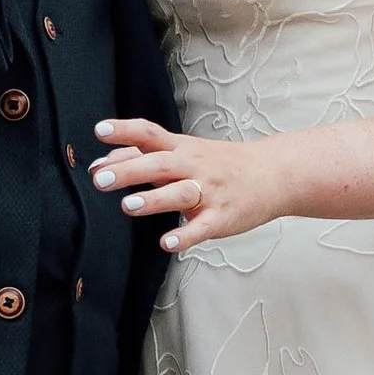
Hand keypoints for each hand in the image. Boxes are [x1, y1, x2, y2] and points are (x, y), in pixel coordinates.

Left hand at [91, 117, 288, 253]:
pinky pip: (202, 227)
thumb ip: (143, 158)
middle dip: (130, 171)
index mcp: (181, 149)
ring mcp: (209, 192)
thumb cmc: (221, 164)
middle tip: (102, 179)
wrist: (273, 174)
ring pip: (180, 193)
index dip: (125, 132)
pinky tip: (167, 244)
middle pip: (160, 164)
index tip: (100, 131)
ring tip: (129, 205)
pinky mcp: (222, 217)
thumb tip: (101, 164)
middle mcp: (193, 166)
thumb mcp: (183, 153)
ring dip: (154, 199)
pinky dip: (185, 236)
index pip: (150, 134)